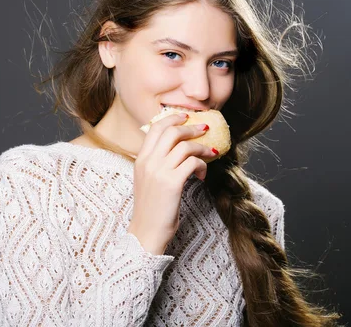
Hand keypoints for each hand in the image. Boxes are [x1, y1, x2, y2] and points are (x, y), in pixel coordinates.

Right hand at [127, 112, 216, 254]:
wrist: (146, 233)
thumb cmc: (150, 208)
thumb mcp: (147, 179)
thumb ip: (156, 162)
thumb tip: (176, 148)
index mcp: (140, 159)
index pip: (156, 127)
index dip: (173, 119)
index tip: (186, 117)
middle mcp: (148, 162)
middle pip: (172, 131)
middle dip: (191, 128)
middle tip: (204, 129)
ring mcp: (159, 171)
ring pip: (185, 146)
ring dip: (201, 148)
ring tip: (210, 154)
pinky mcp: (172, 183)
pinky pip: (193, 163)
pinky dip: (202, 165)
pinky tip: (202, 175)